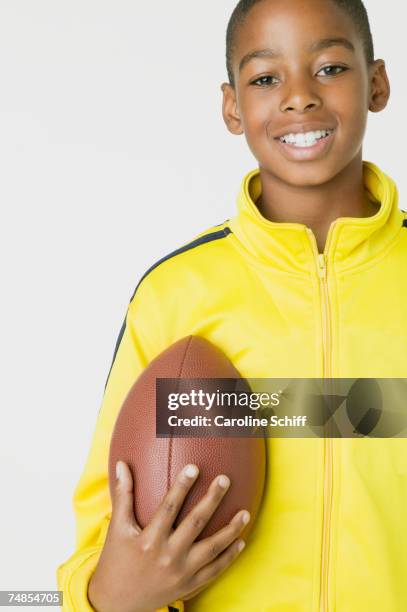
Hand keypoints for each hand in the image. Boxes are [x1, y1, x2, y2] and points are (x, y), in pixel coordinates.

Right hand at [87, 461, 249, 611]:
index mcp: (149, 539)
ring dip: (231, 530)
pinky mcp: (188, 586)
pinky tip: (241, 541)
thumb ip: (123, 495)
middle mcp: (167, 556)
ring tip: (245, 512)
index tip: (194, 467)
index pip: (169, 507)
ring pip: (212, 548)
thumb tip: (121, 464)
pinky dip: (229, 557)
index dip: (182, 486)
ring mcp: (180, 573)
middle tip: (225, 479)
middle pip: (195, 523)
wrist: (116, 604)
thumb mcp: (116, 528)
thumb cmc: (115, 560)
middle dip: (212, 499)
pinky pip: (214, 570)